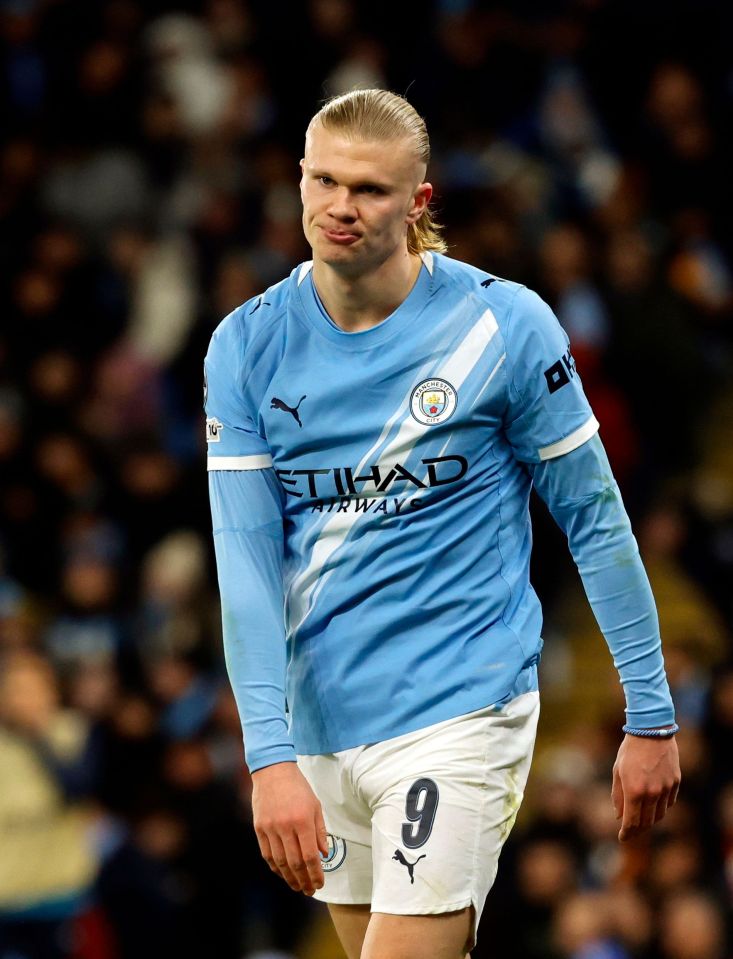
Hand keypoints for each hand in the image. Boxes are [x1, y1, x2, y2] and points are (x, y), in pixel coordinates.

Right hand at [251, 761, 328, 894]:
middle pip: (295, 863)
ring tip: (297, 886)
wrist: (273, 771)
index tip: (320, 884)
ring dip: (289, 878)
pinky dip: (275, 867)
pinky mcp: (259, 828)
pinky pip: (267, 854)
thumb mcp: (315, 806)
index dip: (315, 874)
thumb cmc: (298, 787)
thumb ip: (320, 832)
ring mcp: (270, 828)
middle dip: (303, 880)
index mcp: (302, 820)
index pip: (309, 856)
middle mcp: (285, 827)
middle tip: (309, 890)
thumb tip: (323, 855)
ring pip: (280, 862)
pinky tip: (283, 873)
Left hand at [611, 733, 680, 841]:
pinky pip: (668, 803)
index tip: (622, 838)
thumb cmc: (630, 749)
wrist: (651, 731)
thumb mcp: (617, 770)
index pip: (631, 822)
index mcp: (634, 790)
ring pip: (659, 815)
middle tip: (631, 832)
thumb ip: (618, 795)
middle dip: (638, 830)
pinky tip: (654, 805)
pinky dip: (660, 808)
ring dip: (650, 820)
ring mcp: (666, 788)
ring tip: (642, 819)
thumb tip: (619, 816)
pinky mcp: (675, 782)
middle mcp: (652, 793)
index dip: (626, 833)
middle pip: (647, 822)